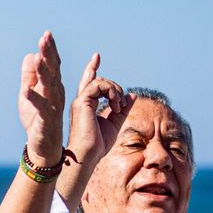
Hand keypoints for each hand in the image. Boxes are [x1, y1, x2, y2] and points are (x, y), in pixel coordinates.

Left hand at [18, 31, 64, 168]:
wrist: (44, 145)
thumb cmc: (37, 119)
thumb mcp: (30, 94)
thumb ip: (29, 76)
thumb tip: (30, 55)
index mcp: (53, 86)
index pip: (53, 64)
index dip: (50, 50)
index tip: (47, 34)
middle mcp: (56, 93)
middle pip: (53, 71)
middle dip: (49, 55)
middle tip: (45, 38)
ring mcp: (53, 106)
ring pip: (49, 87)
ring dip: (43, 73)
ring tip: (37, 59)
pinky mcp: (47, 120)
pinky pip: (41, 108)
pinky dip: (33, 99)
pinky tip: (26, 91)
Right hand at [64, 52, 129, 168]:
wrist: (87, 156)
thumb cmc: (98, 145)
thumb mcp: (115, 123)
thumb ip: (122, 109)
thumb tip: (132, 95)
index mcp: (87, 105)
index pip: (89, 82)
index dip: (92, 68)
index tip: (97, 56)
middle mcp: (82, 101)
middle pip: (99, 79)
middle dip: (115, 88)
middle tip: (121, 105)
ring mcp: (80, 101)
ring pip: (100, 80)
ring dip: (115, 91)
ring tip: (118, 107)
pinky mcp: (82, 102)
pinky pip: (99, 85)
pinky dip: (111, 92)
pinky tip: (115, 106)